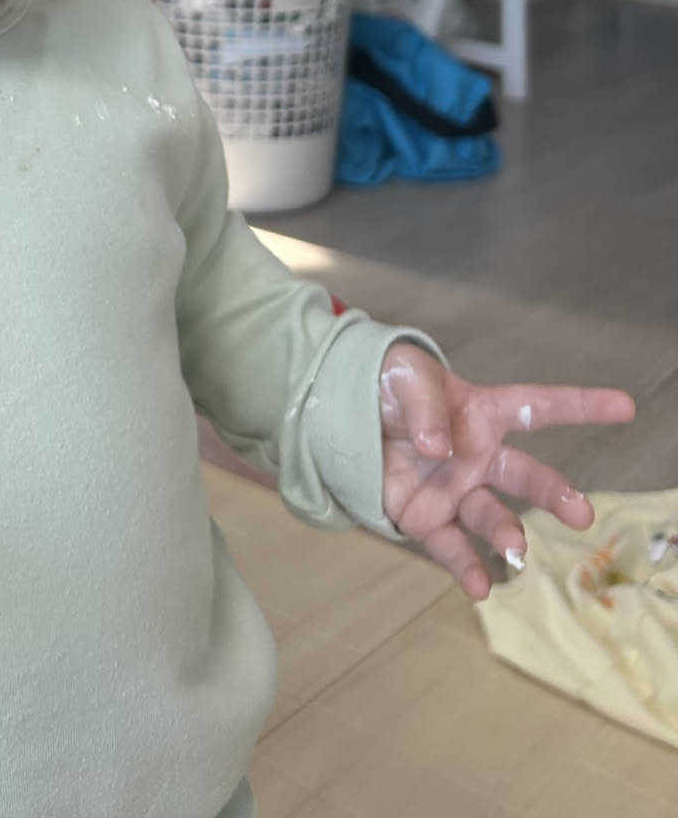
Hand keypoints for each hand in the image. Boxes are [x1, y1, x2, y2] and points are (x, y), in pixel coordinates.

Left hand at [378, 342, 635, 600]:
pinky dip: (467, 567)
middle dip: (555, 493)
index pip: (537, 407)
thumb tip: (440, 449)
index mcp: (480, 413)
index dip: (580, 405)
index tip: (625, 407)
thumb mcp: (405, 378)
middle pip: (525, 474)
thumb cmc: (387, 387)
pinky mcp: (426, 520)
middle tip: (581, 512)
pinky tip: (480, 586)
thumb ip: (427, 408)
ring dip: (507, 533)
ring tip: (515, 548)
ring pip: (493, 516)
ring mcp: (454, 492)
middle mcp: (477, 457)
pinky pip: (452, 547)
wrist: (340, 415)